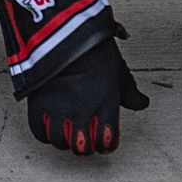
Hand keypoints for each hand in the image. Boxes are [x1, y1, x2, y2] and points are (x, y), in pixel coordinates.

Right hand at [25, 36, 149, 155]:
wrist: (65, 33)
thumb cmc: (94, 49)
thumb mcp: (119, 71)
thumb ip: (130, 92)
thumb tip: (142, 103)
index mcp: (106, 108)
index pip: (107, 142)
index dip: (106, 144)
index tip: (104, 140)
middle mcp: (83, 114)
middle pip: (82, 148)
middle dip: (85, 146)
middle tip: (84, 137)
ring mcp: (59, 111)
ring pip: (60, 143)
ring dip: (65, 140)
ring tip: (67, 131)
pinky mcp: (39, 105)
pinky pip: (39, 132)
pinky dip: (45, 133)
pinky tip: (50, 126)